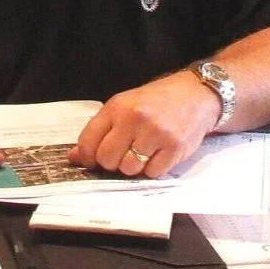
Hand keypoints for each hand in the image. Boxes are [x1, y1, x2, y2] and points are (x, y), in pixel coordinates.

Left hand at [68, 71, 219, 177]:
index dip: (86, 157)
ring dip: (132, 167)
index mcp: (117, 107)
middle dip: (111, 163)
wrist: (194, 95)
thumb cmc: (155, 101)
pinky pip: (152, 174)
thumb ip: (99, 130)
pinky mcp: (174, 148)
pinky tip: (157, 154)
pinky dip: (152, 169)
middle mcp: (135, 119)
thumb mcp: (123, 106)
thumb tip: (75, 157)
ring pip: (129, 169)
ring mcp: (155, 134)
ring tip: (141, 153)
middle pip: (107, 159)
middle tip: (121, 154)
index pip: (88, 141)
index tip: (91, 160)